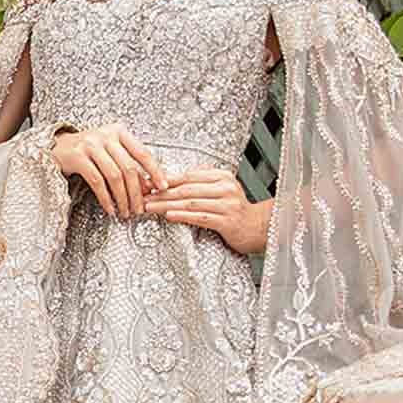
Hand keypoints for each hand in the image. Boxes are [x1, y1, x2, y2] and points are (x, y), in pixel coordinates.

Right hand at [51, 121, 168, 220]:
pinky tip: (110, 208)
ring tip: (125, 211)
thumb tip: (147, 186)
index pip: (143, 153)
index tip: (162, 186)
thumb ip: (128, 164)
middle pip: (129, 168)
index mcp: (119, 132)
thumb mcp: (110, 151)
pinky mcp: (78, 157)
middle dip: (136, 192)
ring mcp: (91, 145)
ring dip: (122, 198)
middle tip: (139, 208)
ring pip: (114, 176)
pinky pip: (97, 181)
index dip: (155, 171)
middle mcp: (106, 136)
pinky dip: (106, 198)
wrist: (57, 147)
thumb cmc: (88, 150)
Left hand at [140, 167, 271, 255]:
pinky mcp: (227, 221)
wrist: (259, 227)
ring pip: (190, 202)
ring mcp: (227, 205)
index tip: (148, 184)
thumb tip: (176, 178)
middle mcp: (225, 188)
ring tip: (150, 207)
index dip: (166, 180)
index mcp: (222, 176)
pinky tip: (169, 215)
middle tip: (144, 196)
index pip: (188, 176)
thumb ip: (203, 181)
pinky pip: (200, 217)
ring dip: (167, 205)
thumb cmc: (236, 210)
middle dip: (162, 193)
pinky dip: (182, 216)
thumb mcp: (222, 189)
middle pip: (187, 189)